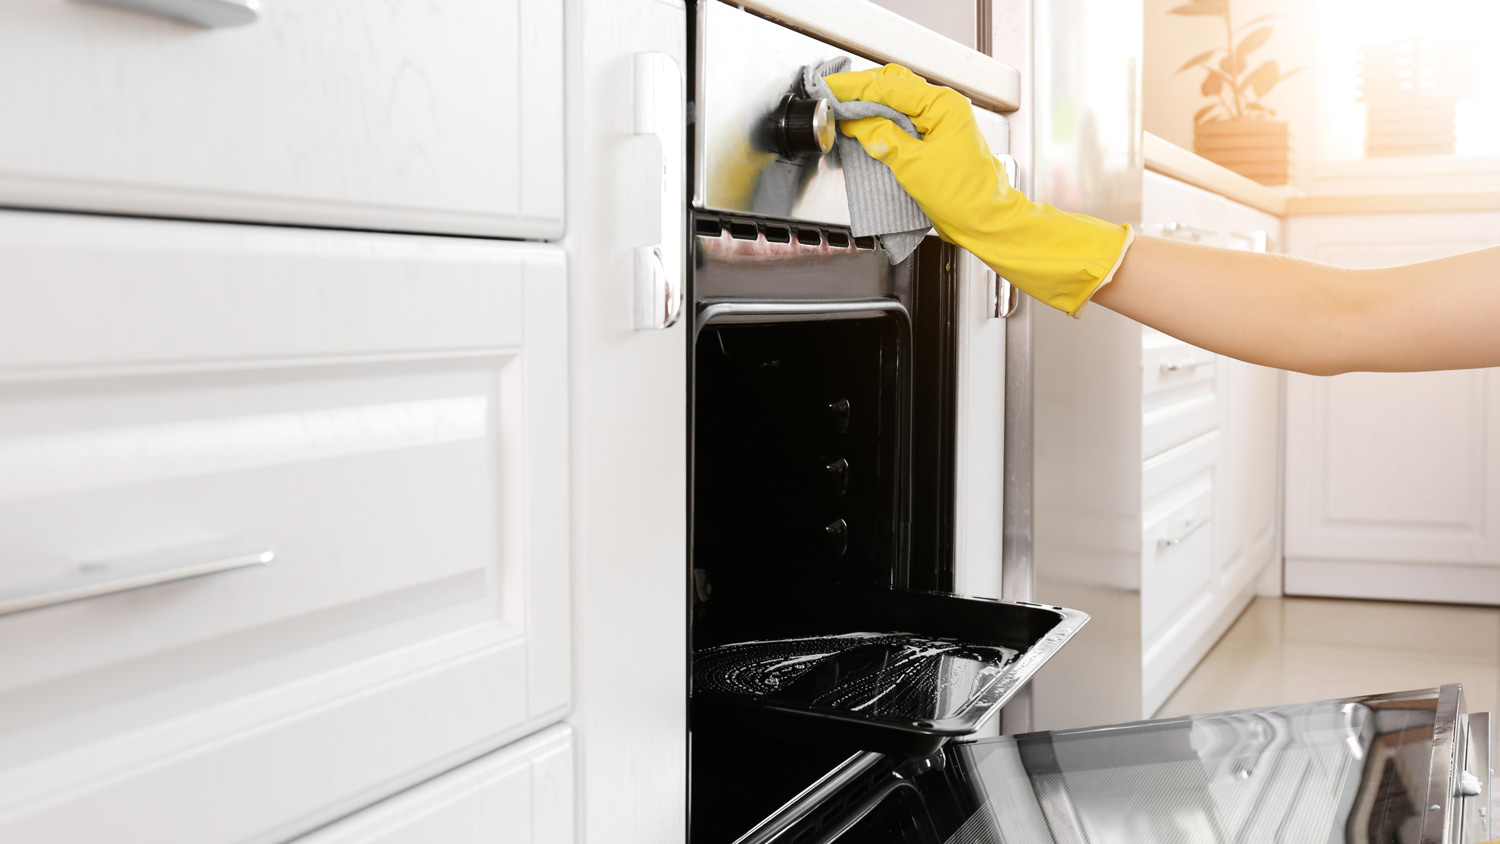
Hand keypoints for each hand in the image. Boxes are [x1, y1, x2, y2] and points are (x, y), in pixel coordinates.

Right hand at [824, 64, 1132, 316]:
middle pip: (893, 85)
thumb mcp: (914, 167)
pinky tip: (863, 126)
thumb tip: (857, 122)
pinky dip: (880, 120)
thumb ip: (883, 139)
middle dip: (860, 90)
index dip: (855, 88)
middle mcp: (943, 107)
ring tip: (842, 111)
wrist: (984, 220)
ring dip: (868, 104)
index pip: (890, 87)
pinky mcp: (932, 136)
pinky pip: (901, 119)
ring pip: (895, 100)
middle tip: (831, 97)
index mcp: (943, 106)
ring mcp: (938, 121)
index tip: (831, 89)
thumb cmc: (965, 198)